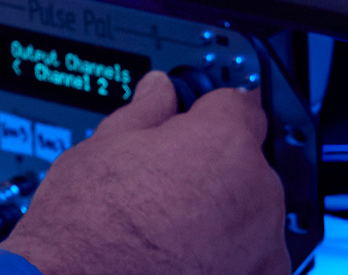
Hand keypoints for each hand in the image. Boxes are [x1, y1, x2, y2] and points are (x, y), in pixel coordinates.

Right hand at [0, 71, 287, 274]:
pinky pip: (254, 256)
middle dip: (213, 166)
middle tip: (165, 182)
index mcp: (222, 143)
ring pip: (251, 211)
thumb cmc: (84, 226)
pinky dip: (228, 255)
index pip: (239, 103)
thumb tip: (159, 91)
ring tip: (169, 226)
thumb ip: (147, 112)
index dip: (210, 109)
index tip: (196, 117)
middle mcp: (257, 193)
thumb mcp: (104, 147)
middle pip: (246, 161)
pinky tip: (184, 256)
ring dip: (224, 213)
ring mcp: (263, 245)